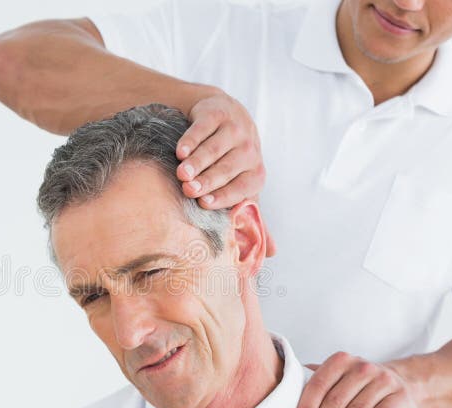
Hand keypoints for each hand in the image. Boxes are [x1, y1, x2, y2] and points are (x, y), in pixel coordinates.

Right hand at [175, 93, 265, 210]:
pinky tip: (181, 151)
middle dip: (208, 180)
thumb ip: (249, 213)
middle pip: (226, 168)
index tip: (204, 204)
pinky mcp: (217, 113)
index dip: (224, 196)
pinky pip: (203, 128)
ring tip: (181, 174)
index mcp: (255, 172)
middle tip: (189, 189)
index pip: (241, 187)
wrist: (226, 114)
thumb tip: (270, 251)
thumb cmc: (231, 159)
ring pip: (214, 149)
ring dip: (197, 162)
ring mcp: (234, 129)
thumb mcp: (242, 183)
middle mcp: (249, 150)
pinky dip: (191, 140)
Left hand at [291, 351, 418, 407]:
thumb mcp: (336, 377)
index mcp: (340, 361)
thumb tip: (280, 394)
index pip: (318, 385)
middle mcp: (362, 367)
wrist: (401, 383)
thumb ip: (312, 382)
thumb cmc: (357, 385)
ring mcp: (383, 380)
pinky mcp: (400, 396)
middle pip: (335, 400)